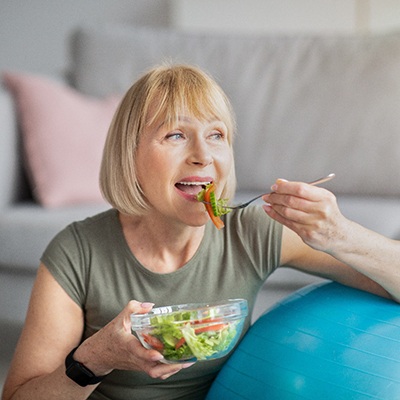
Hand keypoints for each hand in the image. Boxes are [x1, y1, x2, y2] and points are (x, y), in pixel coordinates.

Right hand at [74, 301, 194, 379]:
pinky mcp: (142, 367)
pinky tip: (179, 362)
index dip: (148, 355)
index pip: (138, 353)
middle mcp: (134, 359)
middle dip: (170, 367)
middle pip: (152, 369)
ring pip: (156, 373)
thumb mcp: (118, 319)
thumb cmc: (109, 336)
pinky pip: (156, 372)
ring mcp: (139, 365)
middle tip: (185, 360)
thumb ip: (133, 308)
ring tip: (188, 361)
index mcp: (127, 346)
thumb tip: (150, 305)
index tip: (159, 354)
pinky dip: (168, 370)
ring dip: (172, 370)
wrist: (98, 355)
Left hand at [262, 178, 345, 251]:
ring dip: (274, 206)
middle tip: (268, 195)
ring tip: (268, 202)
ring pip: (287, 212)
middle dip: (276, 196)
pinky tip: (269, 210)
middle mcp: (320, 210)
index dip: (284, 187)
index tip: (274, 186)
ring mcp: (313, 224)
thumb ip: (302, 190)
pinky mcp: (307, 234)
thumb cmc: (328, 213)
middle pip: (291, 201)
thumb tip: (280, 182)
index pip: (300, 189)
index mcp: (325, 198)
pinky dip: (275, 215)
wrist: (340, 236)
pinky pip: (286, 222)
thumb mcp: (321, 198)